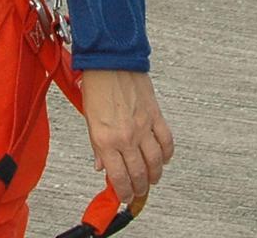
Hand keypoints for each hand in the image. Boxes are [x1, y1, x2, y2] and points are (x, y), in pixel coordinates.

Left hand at [80, 69, 173, 204]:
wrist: (110, 59)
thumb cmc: (96, 84)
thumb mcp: (89, 118)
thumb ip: (97, 146)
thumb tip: (101, 166)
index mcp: (105, 138)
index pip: (118, 177)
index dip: (122, 192)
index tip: (123, 196)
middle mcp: (125, 136)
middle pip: (139, 174)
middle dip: (139, 188)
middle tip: (138, 191)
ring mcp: (143, 127)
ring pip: (155, 163)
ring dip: (155, 175)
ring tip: (151, 178)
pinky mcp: (155, 116)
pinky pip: (167, 142)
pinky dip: (167, 154)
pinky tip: (164, 158)